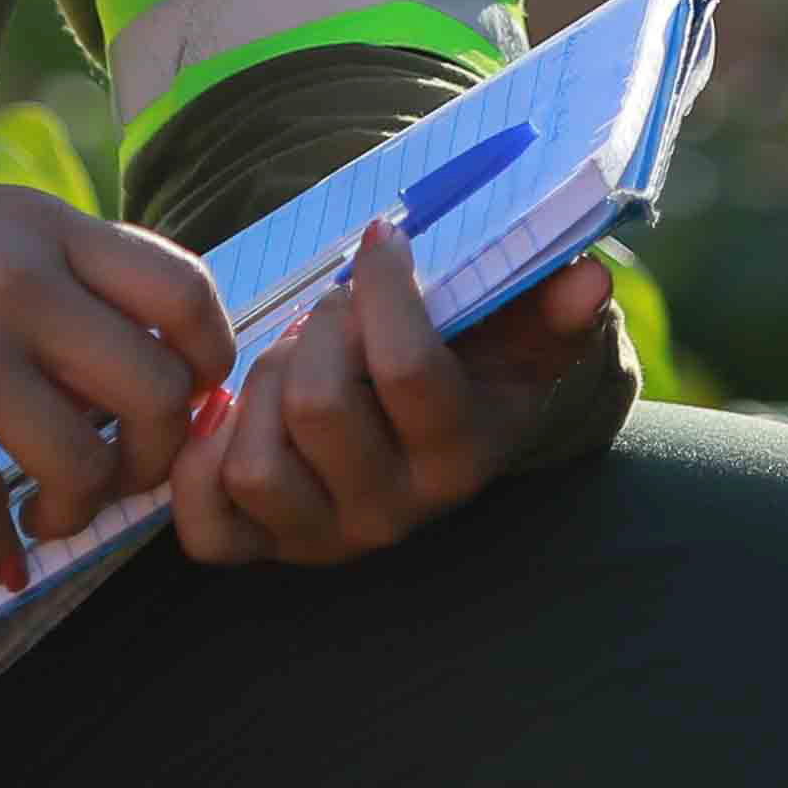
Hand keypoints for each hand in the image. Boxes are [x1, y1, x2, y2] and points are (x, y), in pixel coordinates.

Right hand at [0, 179, 234, 590]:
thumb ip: (60, 277)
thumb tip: (147, 369)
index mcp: (44, 227)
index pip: (184, 289)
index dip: (210, 359)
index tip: (192, 401)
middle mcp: (18, 282)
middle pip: (158, 389)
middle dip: (157, 455)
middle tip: (120, 478)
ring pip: (85, 462)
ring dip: (79, 511)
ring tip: (48, 515)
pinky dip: (3, 547)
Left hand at [174, 222, 621, 570]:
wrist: (432, 437)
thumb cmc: (474, 367)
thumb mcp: (527, 336)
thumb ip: (559, 306)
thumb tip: (587, 280)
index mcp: (462, 457)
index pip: (408, 371)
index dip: (382, 289)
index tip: (381, 238)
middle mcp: (394, 512)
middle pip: (320, 407)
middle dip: (317, 329)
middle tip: (334, 305)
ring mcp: (322, 538)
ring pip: (256, 464)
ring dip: (260, 386)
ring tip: (291, 356)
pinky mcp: (260, 549)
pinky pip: (203, 526)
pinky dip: (200, 464)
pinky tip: (234, 413)